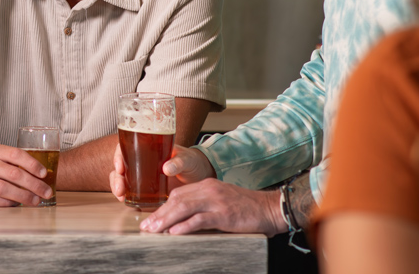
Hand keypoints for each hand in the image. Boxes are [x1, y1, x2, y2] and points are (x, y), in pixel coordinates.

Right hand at [0, 144, 52, 206]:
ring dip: (24, 196)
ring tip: (36, 201)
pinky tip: (17, 204)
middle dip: (34, 185)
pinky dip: (8, 203)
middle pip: (14, 174)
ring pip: (5, 189)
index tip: (44, 173)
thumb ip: (12, 162)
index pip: (16, 154)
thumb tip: (39, 175)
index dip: (32, 164)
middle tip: (47, 192)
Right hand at [110, 144, 212, 201]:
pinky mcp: (146, 190)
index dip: (118, 155)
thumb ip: (179, 162)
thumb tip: (166, 168)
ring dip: (117, 187)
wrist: (200, 177)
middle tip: (120, 188)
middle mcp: (141, 161)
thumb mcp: (188, 159)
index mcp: (148, 148)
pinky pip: (131, 192)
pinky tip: (126, 202)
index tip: (119, 166)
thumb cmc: (193, 162)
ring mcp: (142, 176)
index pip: (126, 147)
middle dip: (116, 177)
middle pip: (121, 166)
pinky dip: (126, 196)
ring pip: (122, 179)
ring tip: (121, 197)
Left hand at [140, 178, 285, 236]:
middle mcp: (209, 189)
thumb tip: (181, 219)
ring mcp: (217, 201)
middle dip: (160, 214)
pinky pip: (201, 219)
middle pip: (177, 200)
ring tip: (155, 230)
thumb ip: (202, 205)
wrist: (270, 208)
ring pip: (185, 208)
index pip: (177, 195)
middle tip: (147, 227)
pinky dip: (186, 225)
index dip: (162, 208)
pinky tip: (175, 232)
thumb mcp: (221, 200)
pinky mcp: (225, 214)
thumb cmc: (246, 207)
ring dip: (167, 220)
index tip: (151, 220)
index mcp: (206, 185)